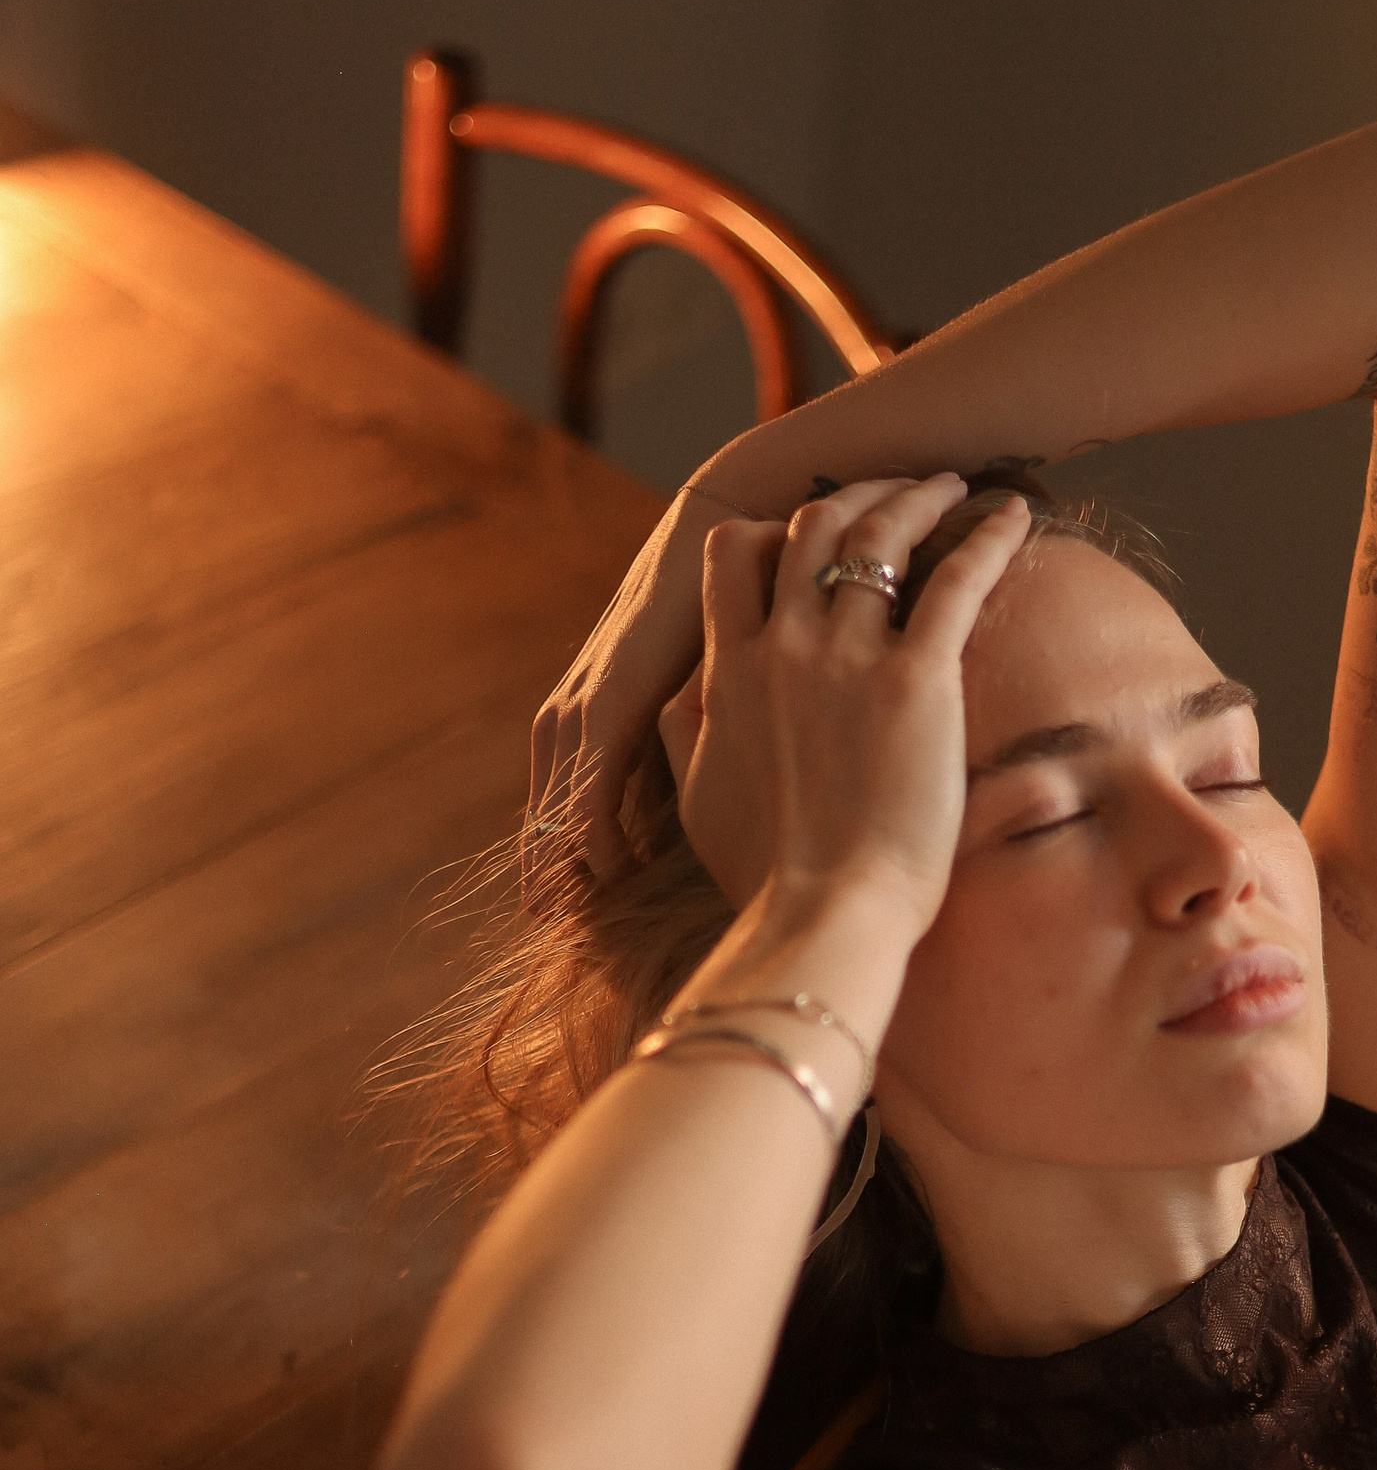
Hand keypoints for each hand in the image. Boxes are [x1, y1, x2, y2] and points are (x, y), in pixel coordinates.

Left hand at [524, 480, 750, 891]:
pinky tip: (610, 883)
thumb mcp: (710, 688)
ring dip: (562, 875)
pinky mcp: (609, 701)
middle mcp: (573, 716)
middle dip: (551, 883)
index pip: (563, 811)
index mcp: (591, 715)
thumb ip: (698, 742)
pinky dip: (593, 844)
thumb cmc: (739, 600)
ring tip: (572, 931)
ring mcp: (585, 709)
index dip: (568, 866)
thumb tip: (712, 802)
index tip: (579, 924)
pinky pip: (588, 794)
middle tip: (558, 944)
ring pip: (555, 820)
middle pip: (545, 823)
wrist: (737, 525)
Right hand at [659, 477, 1029, 925]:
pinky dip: (989, 537)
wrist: (826, 916)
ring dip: (920, 495)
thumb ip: (685, 728)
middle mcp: (783, 646)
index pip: (734, 554)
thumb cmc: (766, 875)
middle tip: (896, 489)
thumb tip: (685, 688)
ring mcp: (849, 658)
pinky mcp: (918, 680)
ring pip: (880, 532)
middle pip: (810, 525)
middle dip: (854, 492)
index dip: (770, 526)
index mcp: (727, 671)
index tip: (806, 527)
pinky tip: (1017, 514)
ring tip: (954, 483)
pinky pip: (958, 579)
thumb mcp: (697, 795)